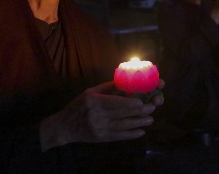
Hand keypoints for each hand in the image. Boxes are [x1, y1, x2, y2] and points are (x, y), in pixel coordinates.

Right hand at [39, 81, 161, 151]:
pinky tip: (141, 132)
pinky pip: (119, 136)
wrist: (65, 126)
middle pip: (123, 114)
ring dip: (139, 122)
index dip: (130, 103)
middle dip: (140, 111)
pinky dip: (131, 134)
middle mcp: (98, 115)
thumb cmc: (79, 105)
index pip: (115, 102)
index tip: (143, 101)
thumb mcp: (90, 92)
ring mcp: (100, 128)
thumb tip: (126, 80)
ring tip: (151, 119)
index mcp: (95, 101)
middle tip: (153, 107)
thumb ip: (108, 87)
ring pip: (124, 125)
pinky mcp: (102, 138)